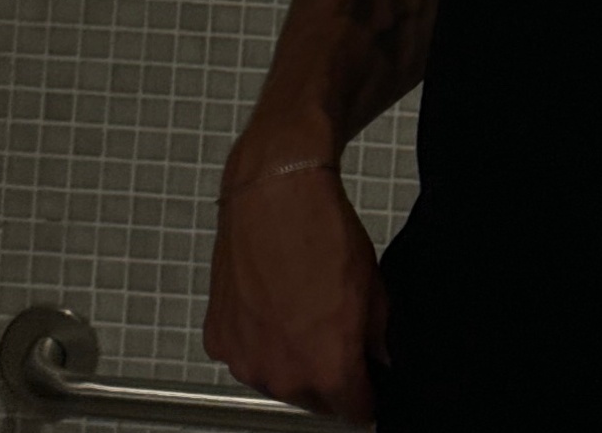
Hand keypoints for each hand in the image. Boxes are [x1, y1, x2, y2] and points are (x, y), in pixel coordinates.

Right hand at [204, 159, 388, 425]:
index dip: (366, 395)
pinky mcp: (219, 338)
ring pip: (277, 379)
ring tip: (299, 310)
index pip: (354, 411)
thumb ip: (378, 336)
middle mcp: (282, 375)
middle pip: (314, 399)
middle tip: (334, 334)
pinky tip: (270, 303)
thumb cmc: (321, 230)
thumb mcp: (372, 285)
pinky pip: (246, 353)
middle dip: (328, 376)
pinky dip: (257, 339)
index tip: (367, 382)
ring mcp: (245, 359)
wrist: (275, 191)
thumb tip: (381, 358)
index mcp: (327, 368)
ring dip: (290, 359)